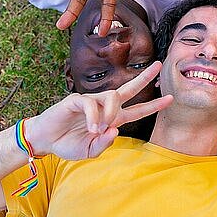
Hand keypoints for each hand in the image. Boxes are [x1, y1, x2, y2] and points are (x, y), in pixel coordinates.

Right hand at [25, 62, 171, 159]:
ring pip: (112, 96)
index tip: (170, 98)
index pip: (137, 109)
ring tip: (100, 129)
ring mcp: (91, 101)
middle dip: (145, 77)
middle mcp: (105, 107)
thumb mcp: (90, 151)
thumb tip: (115, 131)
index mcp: (113, 119)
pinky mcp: (76, 99)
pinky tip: (91, 127)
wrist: (45, 140)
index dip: (154, 105)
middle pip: (129, 88)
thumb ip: (104, 144)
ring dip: (111, 112)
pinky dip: (94, 116)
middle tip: (159, 65)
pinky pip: (91, 103)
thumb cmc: (69, 144)